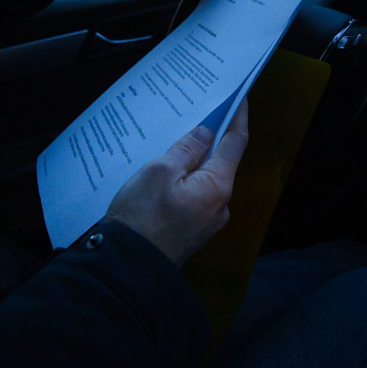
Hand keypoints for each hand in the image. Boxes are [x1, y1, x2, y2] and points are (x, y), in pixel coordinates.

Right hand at [105, 100, 249, 266]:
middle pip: (220, 162)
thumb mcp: (160, 172)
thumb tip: (206, 133)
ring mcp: (206, 222)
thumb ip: (186, 150)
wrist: (126, 270)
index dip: (237, 118)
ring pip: (204, 181)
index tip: (240, 97)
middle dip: (211, 140)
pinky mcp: (191, 232)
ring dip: (194, 162)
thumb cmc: (141, 217)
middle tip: (199, 114)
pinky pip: (193, 197)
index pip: (235, 143)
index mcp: (217, 186)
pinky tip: (168, 174)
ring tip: (176, 142)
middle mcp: (219, 205)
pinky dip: (185, 181)